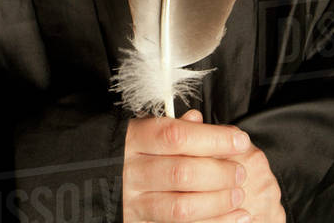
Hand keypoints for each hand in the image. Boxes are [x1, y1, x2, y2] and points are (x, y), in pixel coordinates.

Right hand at [123, 107, 284, 221]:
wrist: (92, 180)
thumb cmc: (132, 150)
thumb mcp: (146, 130)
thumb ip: (174, 127)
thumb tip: (199, 119)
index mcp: (136, 139)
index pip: (177, 136)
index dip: (213, 138)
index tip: (240, 140)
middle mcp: (132, 171)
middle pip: (182, 172)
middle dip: (219, 173)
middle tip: (241, 172)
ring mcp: (135, 201)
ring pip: (182, 207)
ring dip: (218, 202)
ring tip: (239, 195)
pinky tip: (234, 218)